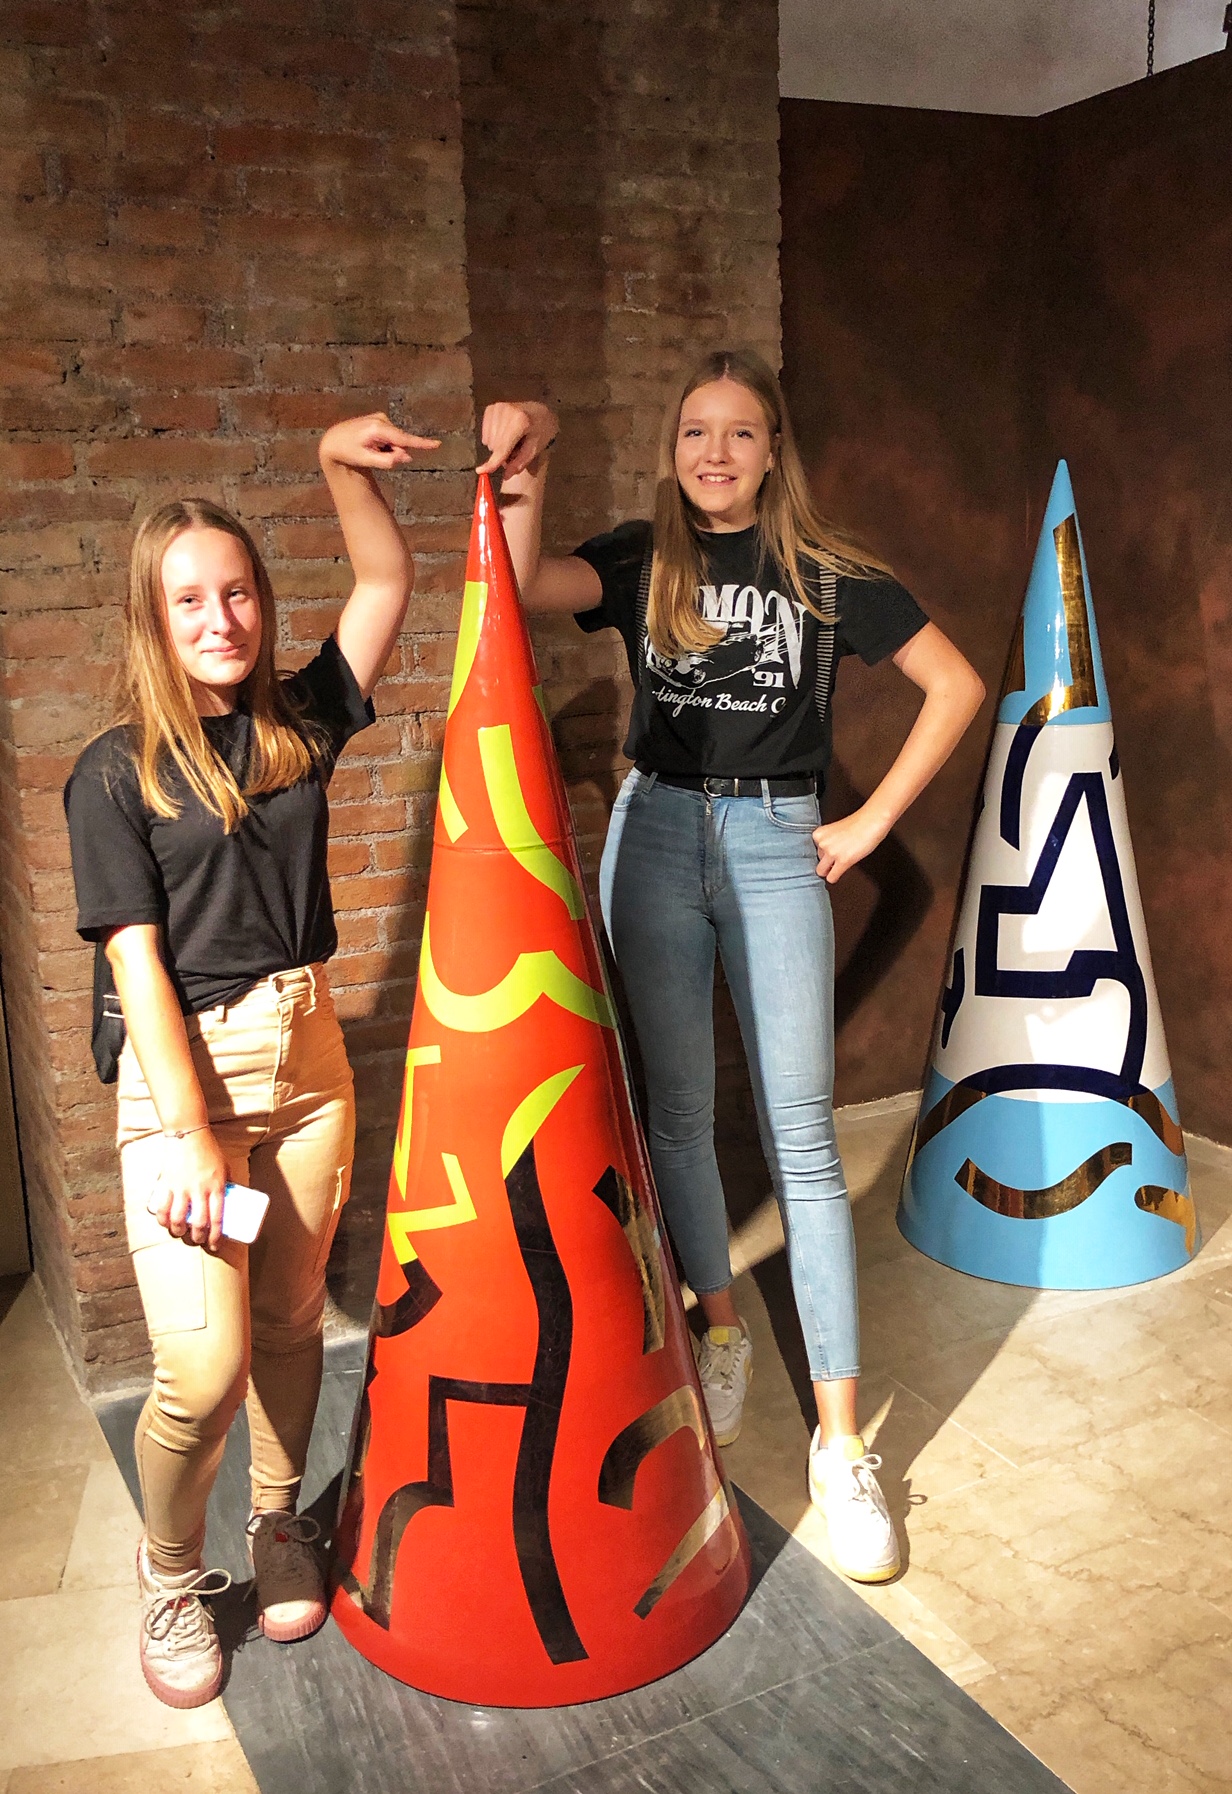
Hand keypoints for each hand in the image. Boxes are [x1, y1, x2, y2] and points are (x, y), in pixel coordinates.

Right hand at [153, 1128, 230, 1251]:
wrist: (188, 1134)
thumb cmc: (209, 1150)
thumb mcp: (224, 1167)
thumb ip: (225, 1183)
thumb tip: (231, 1198)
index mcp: (216, 1187)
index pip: (217, 1218)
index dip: (216, 1236)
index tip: (215, 1245)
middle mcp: (199, 1190)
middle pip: (198, 1223)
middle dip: (198, 1238)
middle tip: (198, 1240)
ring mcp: (182, 1187)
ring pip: (178, 1219)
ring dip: (179, 1232)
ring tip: (181, 1233)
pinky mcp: (167, 1184)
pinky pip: (162, 1207)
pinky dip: (162, 1219)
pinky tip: (165, 1224)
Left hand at [319, 411, 439, 472]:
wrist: (334, 440)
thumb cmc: (348, 452)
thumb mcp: (366, 461)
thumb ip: (387, 461)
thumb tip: (407, 457)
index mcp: (377, 428)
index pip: (403, 439)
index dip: (421, 444)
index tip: (437, 444)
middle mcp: (381, 419)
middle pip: (399, 442)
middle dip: (393, 452)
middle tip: (373, 455)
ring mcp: (381, 418)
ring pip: (395, 440)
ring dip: (387, 448)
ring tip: (369, 449)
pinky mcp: (380, 419)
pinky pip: (390, 437)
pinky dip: (384, 444)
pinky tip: (370, 443)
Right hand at [477, 401, 557, 475]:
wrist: (540, 412)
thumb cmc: (541, 431)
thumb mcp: (535, 448)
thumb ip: (520, 462)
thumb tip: (506, 476)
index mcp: (520, 421)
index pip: (503, 446)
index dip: (493, 461)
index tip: (481, 471)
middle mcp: (506, 411)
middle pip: (494, 445)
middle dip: (503, 453)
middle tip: (516, 449)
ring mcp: (497, 408)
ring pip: (488, 441)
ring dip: (498, 446)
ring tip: (512, 440)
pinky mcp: (491, 408)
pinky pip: (485, 433)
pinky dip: (493, 438)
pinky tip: (504, 433)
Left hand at [811, 805, 891, 883]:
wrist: (871, 821)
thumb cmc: (859, 823)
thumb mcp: (836, 830)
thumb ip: (829, 841)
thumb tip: (826, 853)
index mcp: (819, 834)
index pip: (815, 850)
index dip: (825, 852)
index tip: (831, 853)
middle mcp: (822, 843)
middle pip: (818, 861)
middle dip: (827, 862)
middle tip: (836, 861)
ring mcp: (831, 852)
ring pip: (821, 871)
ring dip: (830, 871)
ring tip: (838, 867)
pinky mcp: (843, 861)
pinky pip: (831, 877)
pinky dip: (834, 878)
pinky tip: (838, 875)